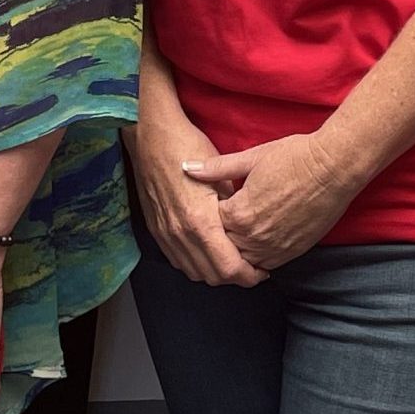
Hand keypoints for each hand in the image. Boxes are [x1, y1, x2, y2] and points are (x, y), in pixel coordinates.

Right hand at [125, 108, 266, 286]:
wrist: (152, 135)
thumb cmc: (190, 147)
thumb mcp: (222, 174)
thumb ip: (233, 208)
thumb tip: (247, 228)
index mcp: (200, 221)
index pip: (228, 267)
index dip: (249, 275)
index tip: (262, 271)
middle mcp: (180, 234)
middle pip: (212, 276)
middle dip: (234, 277)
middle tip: (252, 269)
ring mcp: (165, 233)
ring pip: (194, 272)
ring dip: (214, 273)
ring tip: (232, 262)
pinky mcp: (156, 229)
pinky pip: (178, 260)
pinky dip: (196, 263)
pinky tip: (208, 253)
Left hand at [184, 133, 355, 272]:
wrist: (334, 168)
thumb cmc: (295, 157)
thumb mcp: (253, 158)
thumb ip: (217, 168)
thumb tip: (187, 167)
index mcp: (239, 213)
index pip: (211, 224)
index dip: (210, 213)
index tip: (214, 203)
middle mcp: (254, 237)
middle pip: (225, 245)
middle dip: (221, 234)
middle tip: (224, 220)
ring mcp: (274, 247)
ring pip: (244, 259)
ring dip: (239, 248)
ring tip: (240, 231)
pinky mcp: (293, 251)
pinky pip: (266, 264)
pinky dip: (258, 256)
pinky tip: (258, 241)